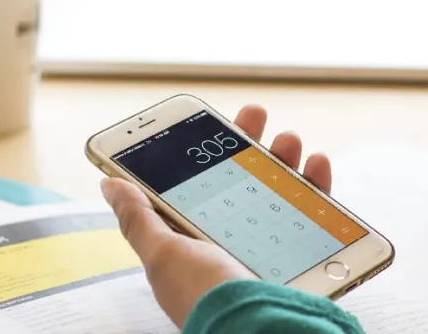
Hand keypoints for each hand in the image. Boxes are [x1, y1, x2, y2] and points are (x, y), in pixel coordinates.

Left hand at [101, 104, 332, 327]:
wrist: (260, 330)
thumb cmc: (206, 298)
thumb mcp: (163, 255)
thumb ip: (139, 219)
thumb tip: (108, 183)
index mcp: (197, 245)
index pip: (200, 189)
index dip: (206, 155)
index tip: (212, 125)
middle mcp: (235, 245)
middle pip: (245, 183)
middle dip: (250, 145)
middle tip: (255, 115)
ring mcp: (274, 250)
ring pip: (282, 192)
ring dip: (285, 158)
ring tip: (288, 139)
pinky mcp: (309, 256)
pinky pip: (317, 213)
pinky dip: (319, 185)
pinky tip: (318, 163)